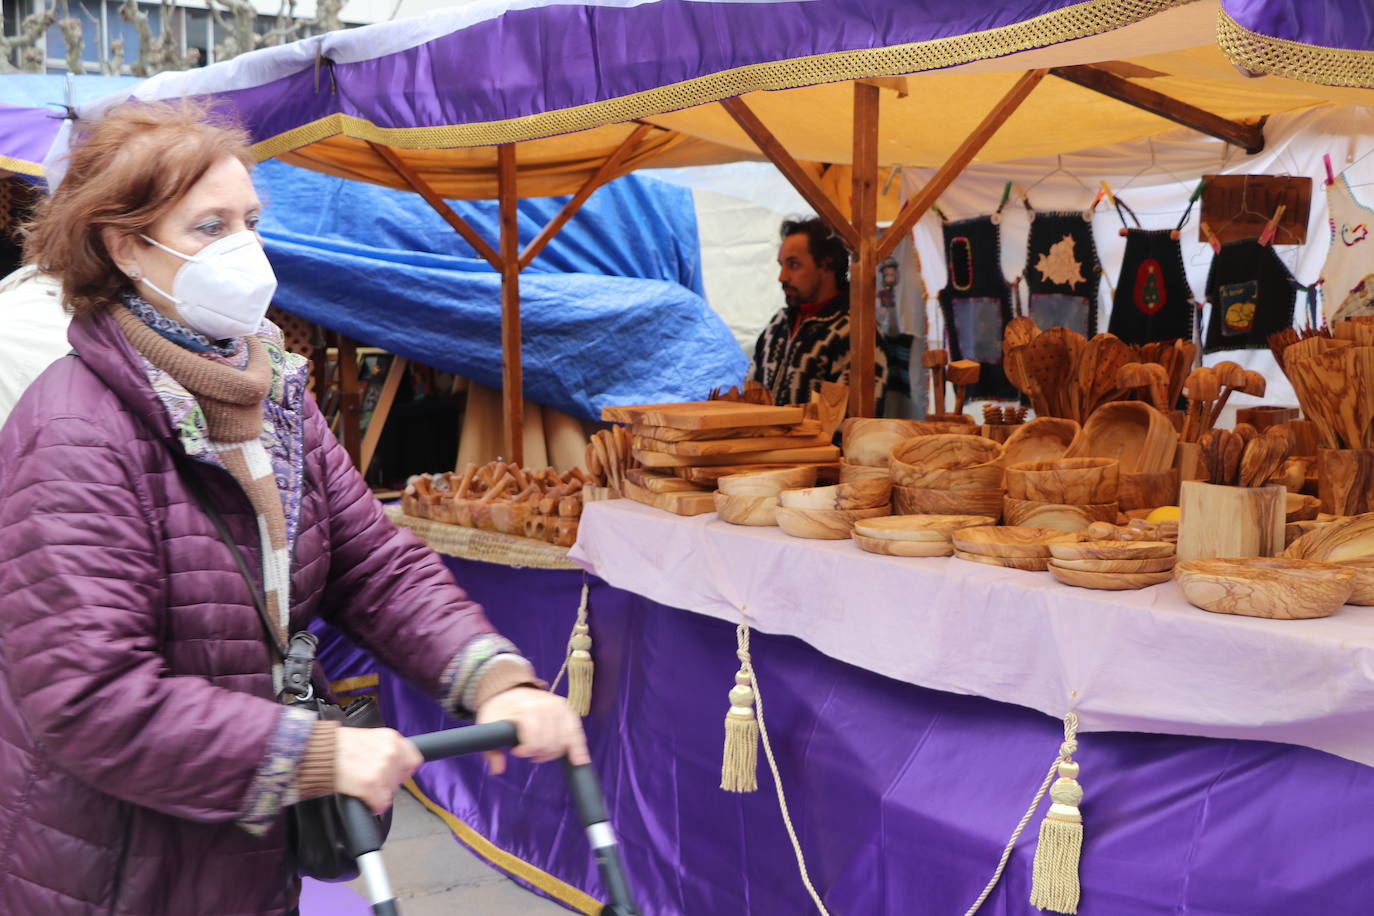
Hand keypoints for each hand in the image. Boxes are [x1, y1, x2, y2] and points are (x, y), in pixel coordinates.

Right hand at [334, 727, 422, 814]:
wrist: (314, 753)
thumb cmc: (335, 746)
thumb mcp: (368, 738)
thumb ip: (385, 749)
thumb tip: (396, 763)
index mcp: (391, 738)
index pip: (413, 760)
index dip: (402, 770)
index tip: (393, 773)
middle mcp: (391, 752)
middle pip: (401, 779)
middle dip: (387, 782)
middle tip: (370, 778)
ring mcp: (382, 769)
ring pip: (390, 792)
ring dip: (377, 793)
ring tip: (360, 783)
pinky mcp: (371, 785)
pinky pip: (381, 804)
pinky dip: (372, 805)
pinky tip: (360, 795)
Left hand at [475, 687, 589, 774]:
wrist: (509, 690)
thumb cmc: (498, 710)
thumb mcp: (488, 725)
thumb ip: (491, 749)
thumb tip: (498, 769)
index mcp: (526, 707)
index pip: (534, 740)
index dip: (526, 751)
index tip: (516, 751)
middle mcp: (546, 704)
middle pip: (550, 742)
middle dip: (540, 753)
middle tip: (529, 751)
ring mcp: (558, 705)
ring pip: (565, 740)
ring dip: (554, 751)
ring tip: (542, 752)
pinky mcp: (566, 708)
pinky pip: (576, 731)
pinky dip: (579, 746)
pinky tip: (580, 760)